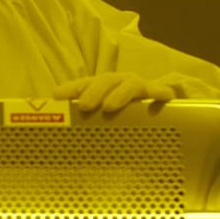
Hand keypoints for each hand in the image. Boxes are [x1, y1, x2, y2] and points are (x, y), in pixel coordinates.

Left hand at [52, 72, 175, 113]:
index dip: (71, 89)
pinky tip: (161, 98)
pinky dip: (161, 93)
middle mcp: (119, 84)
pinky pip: (163, 91)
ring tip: (109, 107)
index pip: (83, 84)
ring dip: (119, 93)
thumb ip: (81, 122)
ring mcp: (141, 88)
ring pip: (131, 84)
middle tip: (84, 105)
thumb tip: (56, 137)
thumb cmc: (121, 116)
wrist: (158, 108)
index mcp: (101, 88)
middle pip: (105, 81)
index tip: (58, 96)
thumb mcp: (99, 119)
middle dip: (93, 91)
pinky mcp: (161, 94)